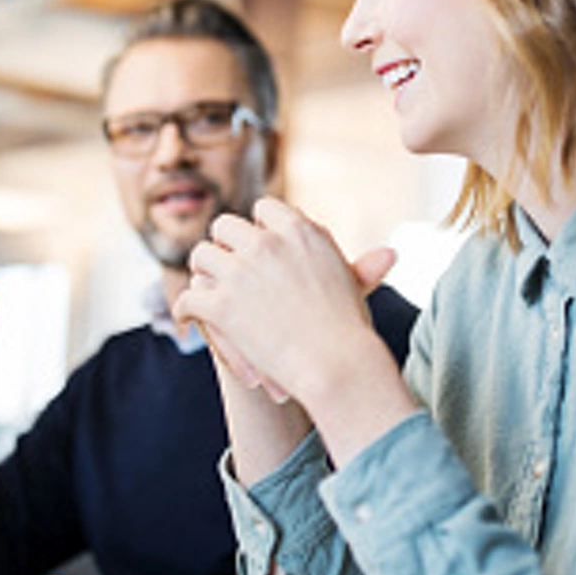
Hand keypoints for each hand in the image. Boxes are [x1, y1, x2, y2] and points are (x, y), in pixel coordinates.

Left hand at [176, 197, 397, 410]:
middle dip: (223, 245)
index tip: (255, 243)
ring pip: (201, 255)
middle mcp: (267, 242)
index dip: (257, 227)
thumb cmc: (352, 332)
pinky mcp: (221, 303)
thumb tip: (391, 253)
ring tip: (203, 288)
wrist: (337, 365)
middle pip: (225, 226)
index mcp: (299, 230)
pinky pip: (189, 296)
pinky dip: (184, 309)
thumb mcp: (355, 289)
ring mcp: (241, 271)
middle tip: (222, 264)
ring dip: (201, 273)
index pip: (265, 209)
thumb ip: (363, 267)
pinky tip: (187, 319)